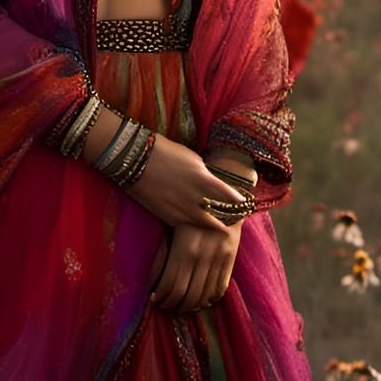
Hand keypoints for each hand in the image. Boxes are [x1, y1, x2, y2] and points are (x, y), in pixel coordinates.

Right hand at [124, 132, 250, 231]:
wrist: (135, 160)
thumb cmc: (165, 153)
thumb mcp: (193, 160)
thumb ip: (205, 176)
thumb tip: (213, 185)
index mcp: (204, 180)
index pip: (230, 197)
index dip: (240, 204)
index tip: (246, 206)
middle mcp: (195, 199)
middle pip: (221, 215)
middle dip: (230, 218)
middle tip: (236, 219)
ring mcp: (181, 210)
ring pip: (205, 225)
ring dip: (214, 225)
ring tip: (222, 227)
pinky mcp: (168, 218)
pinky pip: (188, 226)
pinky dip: (196, 227)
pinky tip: (199, 226)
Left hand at [149, 219, 242, 312]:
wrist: (220, 197)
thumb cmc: (189, 213)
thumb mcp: (174, 228)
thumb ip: (166, 253)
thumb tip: (155, 283)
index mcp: (185, 247)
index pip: (171, 285)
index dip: (162, 297)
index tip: (155, 299)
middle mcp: (202, 255)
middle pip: (186, 294)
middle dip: (173, 305)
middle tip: (166, 306)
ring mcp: (219, 258)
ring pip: (203, 295)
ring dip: (190, 306)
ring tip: (181, 306)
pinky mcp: (231, 259)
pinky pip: (220, 288)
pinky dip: (209, 299)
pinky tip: (200, 299)